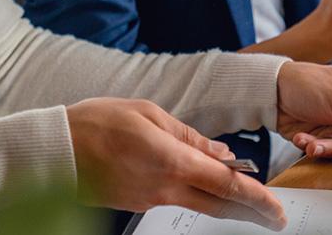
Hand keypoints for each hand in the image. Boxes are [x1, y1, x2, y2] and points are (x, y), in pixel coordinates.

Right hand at [67, 98, 285, 229]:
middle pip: (219, 206)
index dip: (256, 197)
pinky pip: (174, 199)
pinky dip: (195, 196)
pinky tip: (202, 186)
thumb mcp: (149, 114)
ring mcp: (150, 199)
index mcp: (172, 162)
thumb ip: (188, 135)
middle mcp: (165, 188)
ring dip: (225, 204)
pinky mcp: (137, 202)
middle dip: (251, 213)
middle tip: (274, 218)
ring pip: (198, 205)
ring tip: (248, 202)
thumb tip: (219, 152)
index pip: (226, 185)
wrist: (55, 152)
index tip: (276, 207)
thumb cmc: (97, 124)